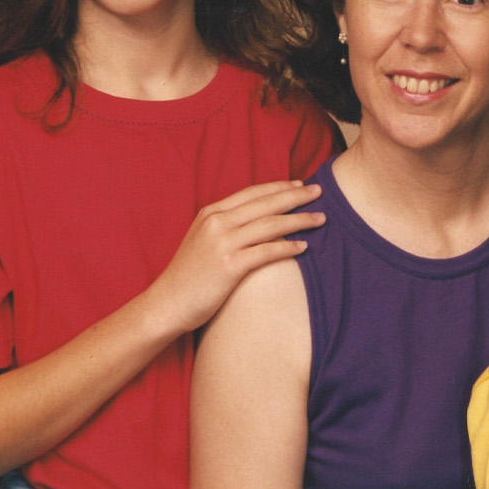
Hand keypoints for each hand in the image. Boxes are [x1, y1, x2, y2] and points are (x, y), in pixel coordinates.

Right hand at [143, 180, 323, 333]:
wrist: (167, 302)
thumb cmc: (188, 276)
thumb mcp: (202, 240)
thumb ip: (225, 227)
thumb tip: (255, 221)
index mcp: (210, 213)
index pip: (252, 193)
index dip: (278, 187)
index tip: (299, 185)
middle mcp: (217, 223)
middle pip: (265, 204)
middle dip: (296, 196)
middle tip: (319, 192)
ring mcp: (222, 243)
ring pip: (270, 225)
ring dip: (299, 220)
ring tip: (320, 219)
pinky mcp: (229, 266)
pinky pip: (266, 252)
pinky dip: (287, 248)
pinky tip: (304, 247)